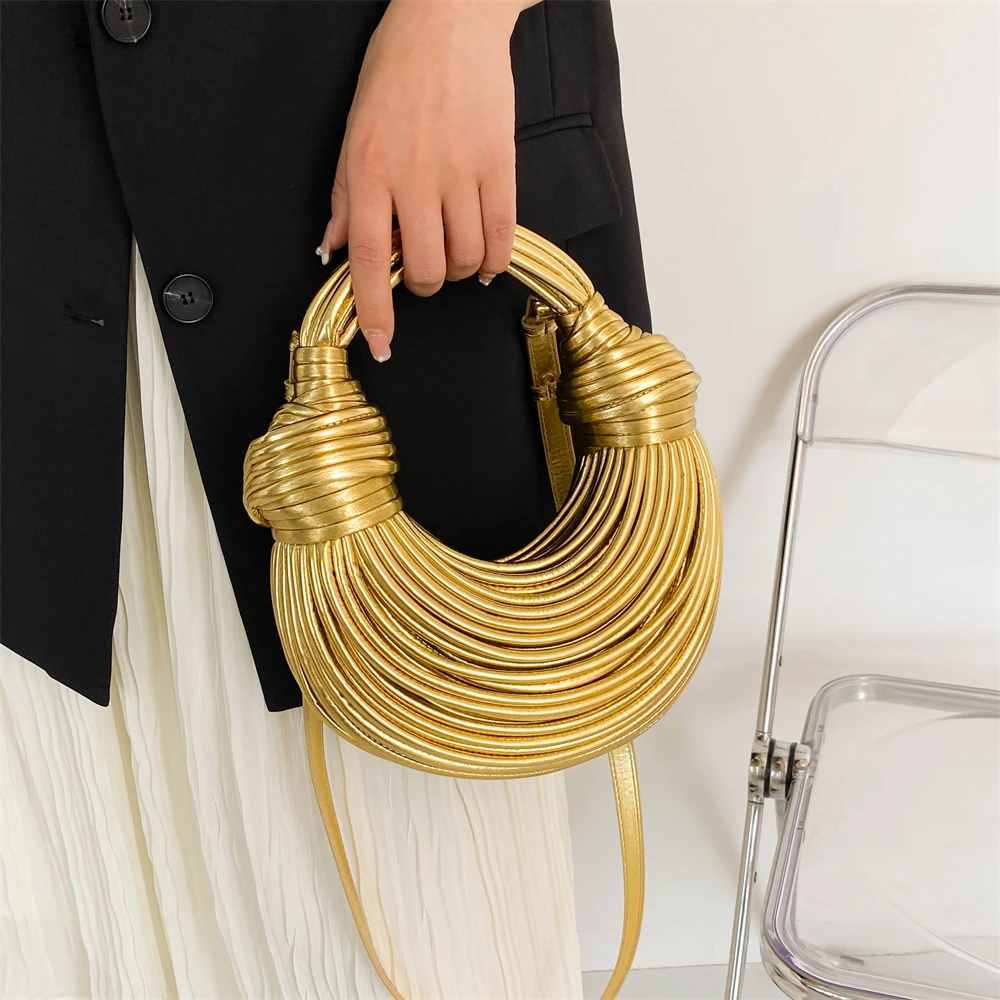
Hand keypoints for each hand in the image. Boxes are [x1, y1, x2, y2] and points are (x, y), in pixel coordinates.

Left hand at [315, 0, 537, 361]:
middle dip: (425, 285)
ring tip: (454, 250)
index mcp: (370, 170)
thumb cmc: (397, 71)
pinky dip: (495, 260)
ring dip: (460, 271)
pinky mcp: (501, 165)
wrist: (449, 21)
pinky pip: (502, 237)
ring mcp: (462, 172)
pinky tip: (486, 257)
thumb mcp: (354, 132)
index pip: (371, 260)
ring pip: (466, 260)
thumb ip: (346, 199)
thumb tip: (335, 251)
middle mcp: (415, 177)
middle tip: (424, 267)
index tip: (381, 342)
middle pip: (428, 271)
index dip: (375, 310)